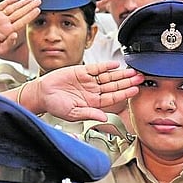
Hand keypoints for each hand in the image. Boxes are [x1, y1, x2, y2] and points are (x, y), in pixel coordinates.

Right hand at [0, 0, 39, 57]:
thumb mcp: (1, 49)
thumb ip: (9, 43)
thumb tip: (15, 35)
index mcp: (9, 31)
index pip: (22, 21)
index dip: (30, 15)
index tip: (37, 10)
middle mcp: (6, 23)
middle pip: (20, 13)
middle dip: (30, 6)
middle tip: (39, 1)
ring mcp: (0, 17)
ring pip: (13, 8)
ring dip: (22, 3)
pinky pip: (2, 5)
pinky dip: (8, 1)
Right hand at [23, 62, 143, 121]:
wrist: (42, 94)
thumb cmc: (55, 106)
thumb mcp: (73, 113)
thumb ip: (89, 114)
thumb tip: (103, 117)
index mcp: (93, 103)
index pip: (113, 97)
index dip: (125, 94)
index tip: (135, 90)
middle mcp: (93, 91)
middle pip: (114, 86)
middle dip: (128, 82)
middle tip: (140, 78)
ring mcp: (89, 81)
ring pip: (108, 76)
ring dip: (120, 74)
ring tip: (132, 71)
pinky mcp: (82, 71)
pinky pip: (97, 68)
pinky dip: (106, 66)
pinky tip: (115, 64)